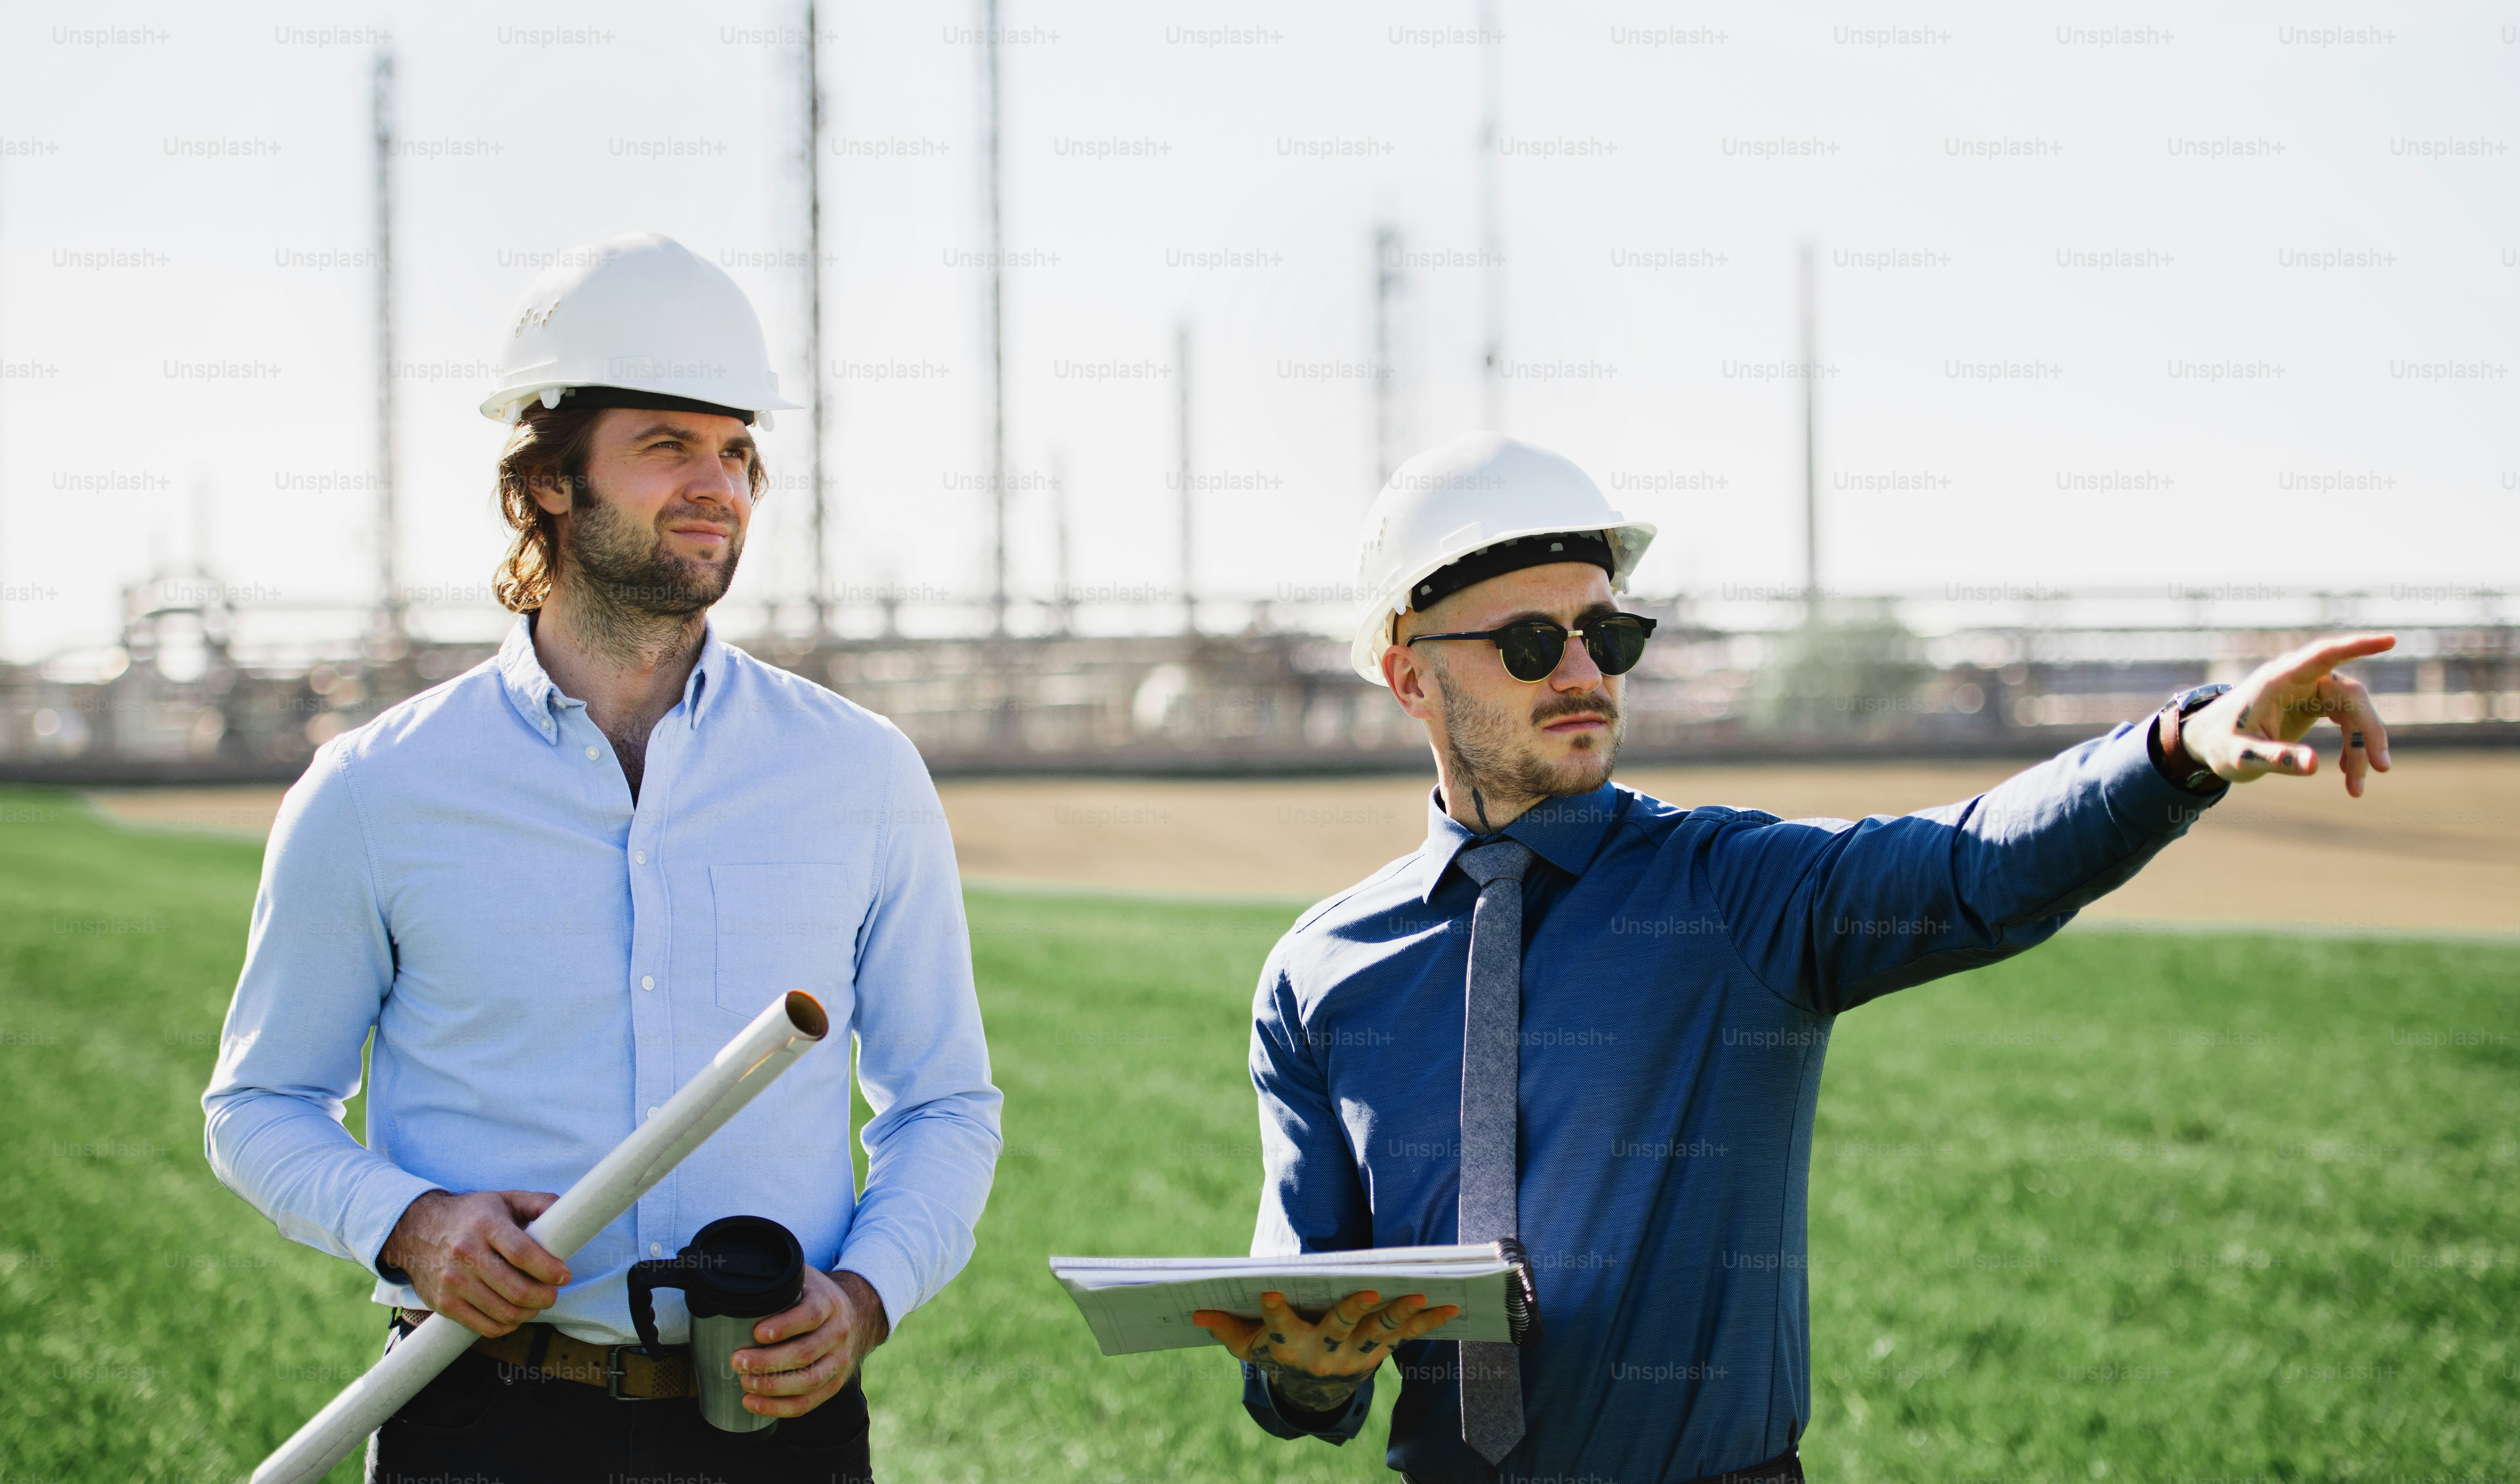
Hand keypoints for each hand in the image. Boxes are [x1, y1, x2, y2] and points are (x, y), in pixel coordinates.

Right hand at [378, 1189, 570, 1337]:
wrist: (415, 1229)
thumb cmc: (470, 1215)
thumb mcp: (504, 1199)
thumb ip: (540, 1203)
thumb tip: (571, 1213)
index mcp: (485, 1224)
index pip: (522, 1254)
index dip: (549, 1269)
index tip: (564, 1275)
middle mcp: (466, 1253)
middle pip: (516, 1290)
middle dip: (545, 1297)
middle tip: (553, 1293)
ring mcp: (452, 1281)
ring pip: (503, 1313)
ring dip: (529, 1313)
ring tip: (536, 1303)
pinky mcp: (443, 1304)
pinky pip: (484, 1327)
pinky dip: (507, 1326)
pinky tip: (515, 1315)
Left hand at [731, 1268, 888, 1417]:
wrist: (855, 1316)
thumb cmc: (814, 1297)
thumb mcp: (803, 1279)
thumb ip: (778, 1282)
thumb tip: (735, 1288)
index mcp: (830, 1303)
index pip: (811, 1315)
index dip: (784, 1326)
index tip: (757, 1333)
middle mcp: (839, 1333)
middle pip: (805, 1353)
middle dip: (767, 1362)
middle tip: (737, 1361)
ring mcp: (839, 1361)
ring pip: (808, 1381)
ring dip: (771, 1386)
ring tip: (743, 1382)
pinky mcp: (834, 1384)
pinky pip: (808, 1403)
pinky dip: (778, 1407)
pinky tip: (752, 1402)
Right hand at [1191, 1289, 1460, 1414]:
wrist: (1312, 1395)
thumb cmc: (1276, 1354)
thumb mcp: (1248, 1346)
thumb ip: (1226, 1328)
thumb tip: (1194, 1312)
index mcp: (1289, 1346)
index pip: (1279, 1327)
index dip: (1273, 1312)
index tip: (1269, 1293)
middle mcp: (1325, 1352)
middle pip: (1338, 1328)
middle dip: (1352, 1310)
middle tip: (1366, 1292)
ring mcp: (1356, 1354)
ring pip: (1380, 1332)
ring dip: (1400, 1314)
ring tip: (1419, 1295)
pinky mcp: (1380, 1350)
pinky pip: (1407, 1335)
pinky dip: (1429, 1322)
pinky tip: (1451, 1305)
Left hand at [2174, 633, 2395, 796]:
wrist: (2209, 740)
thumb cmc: (2220, 743)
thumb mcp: (2241, 757)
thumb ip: (2274, 758)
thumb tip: (2314, 766)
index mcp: (2279, 678)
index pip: (2323, 655)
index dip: (2356, 647)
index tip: (2389, 640)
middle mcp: (2299, 678)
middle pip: (2351, 696)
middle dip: (2368, 732)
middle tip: (2380, 768)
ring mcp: (2311, 689)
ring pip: (2354, 712)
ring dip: (2360, 748)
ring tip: (2355, 789)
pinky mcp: (2317, 703)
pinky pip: (2348, 721)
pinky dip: (2352, 747)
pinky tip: (2349, 773)